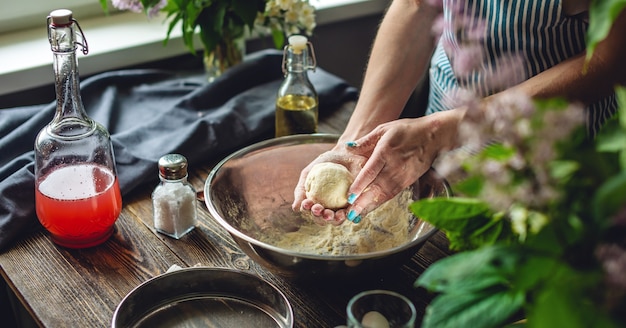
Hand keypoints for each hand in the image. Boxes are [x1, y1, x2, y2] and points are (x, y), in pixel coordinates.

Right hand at [291, 145, 367, 224]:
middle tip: (319, 209)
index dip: (308, 211)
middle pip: (323, 219)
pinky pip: (354, 212)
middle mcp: (329, 208)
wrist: (346, 152)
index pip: (310, 212)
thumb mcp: (309, 173)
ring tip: (334, 214)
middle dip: (320, 218)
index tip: (307, 203)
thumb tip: (295, 209)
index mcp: (316, 203)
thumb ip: (301, 190)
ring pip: (338, 220)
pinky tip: (348, 211)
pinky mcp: (357, 204)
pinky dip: (351, 214)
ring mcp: (343, 207)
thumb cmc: (325, 163)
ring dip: (335, 220)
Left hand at [293, 110, 459, 223]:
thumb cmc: (408, 130)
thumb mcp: (384, 129)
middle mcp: (394, 166)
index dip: (360, 185)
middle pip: (376, 187)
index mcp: (386, 152)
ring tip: (356, 216)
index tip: (350, 195)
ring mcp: (402, 176)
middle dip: (362, 202)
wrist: (434, 137)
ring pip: (384, 194)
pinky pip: (391, 194)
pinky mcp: (407, 182)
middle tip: (350, 213)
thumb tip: (348, 147)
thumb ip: (366, 140)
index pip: (371, 171)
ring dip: (370, 206)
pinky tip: (370, 209)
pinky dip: (380, 203)